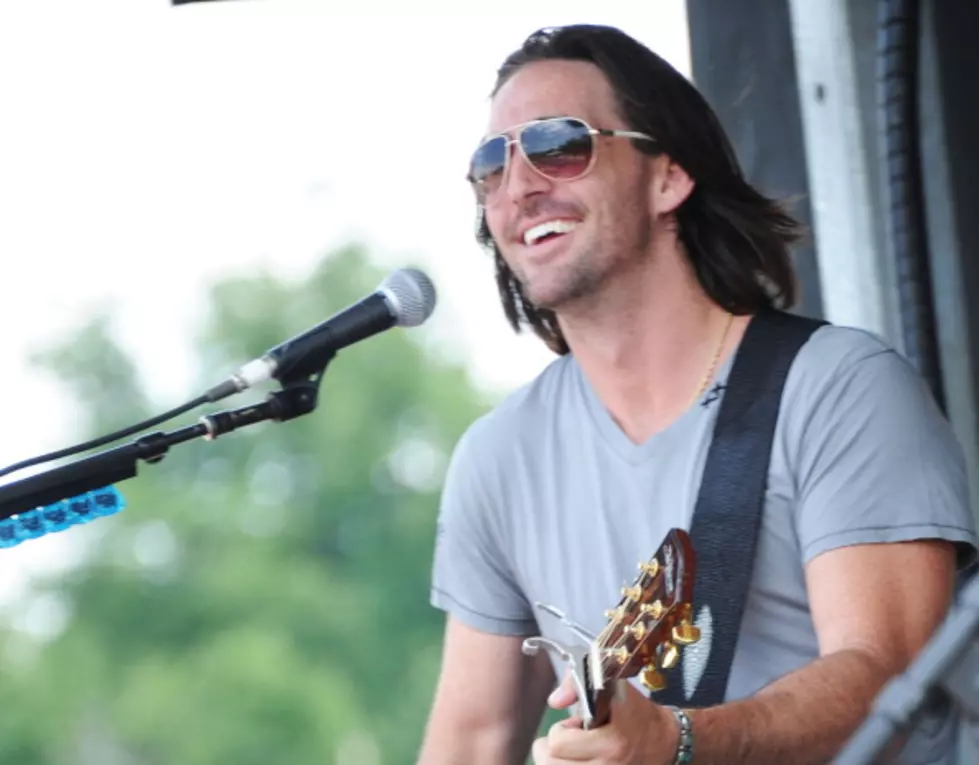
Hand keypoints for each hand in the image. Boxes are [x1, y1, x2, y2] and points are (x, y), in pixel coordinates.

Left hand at [531, 673, 679, 763]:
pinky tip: (580, 760)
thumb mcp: (614, 689)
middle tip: (569, 741)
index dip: (561, 729)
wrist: (667, 743)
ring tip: (575, 751)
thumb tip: (554, 700)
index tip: (578, 724)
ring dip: (559, 760)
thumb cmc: (638, 714)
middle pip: (550, 764)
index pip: (558, 743)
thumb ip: (578, 684)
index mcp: (611, 743)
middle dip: (552, 749)